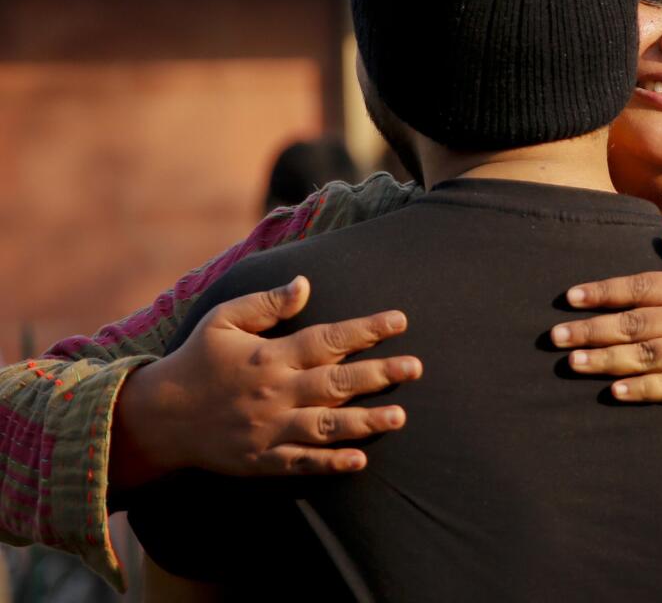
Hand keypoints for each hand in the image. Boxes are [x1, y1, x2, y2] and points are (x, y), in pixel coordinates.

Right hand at [110, 276, 421, 489]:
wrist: (159, 417)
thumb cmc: (197, 360)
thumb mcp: (224, 320)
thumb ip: (267, 303)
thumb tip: (305, 283)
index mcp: (270, 356)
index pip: (327, 340)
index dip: (366, 329)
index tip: (400, 320)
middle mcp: (275, 392)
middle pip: (337, 384)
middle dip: (380, 375)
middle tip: (416, 367)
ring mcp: (270, 429)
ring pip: (326, 426)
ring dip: (365, 422)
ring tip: (400, 417)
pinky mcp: (263, 459)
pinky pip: (302, 462)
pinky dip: (331, 463)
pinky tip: (360, 460)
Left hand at [549, 231, 661, 430]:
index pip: (641, 287)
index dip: (603, 292)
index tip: (570, 296)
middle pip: (634, 323)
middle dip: (591, 328)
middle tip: (554, 336)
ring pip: (646, 356)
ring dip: (606, 360)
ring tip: (573, 363)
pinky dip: (642, 389)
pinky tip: (614, 392)